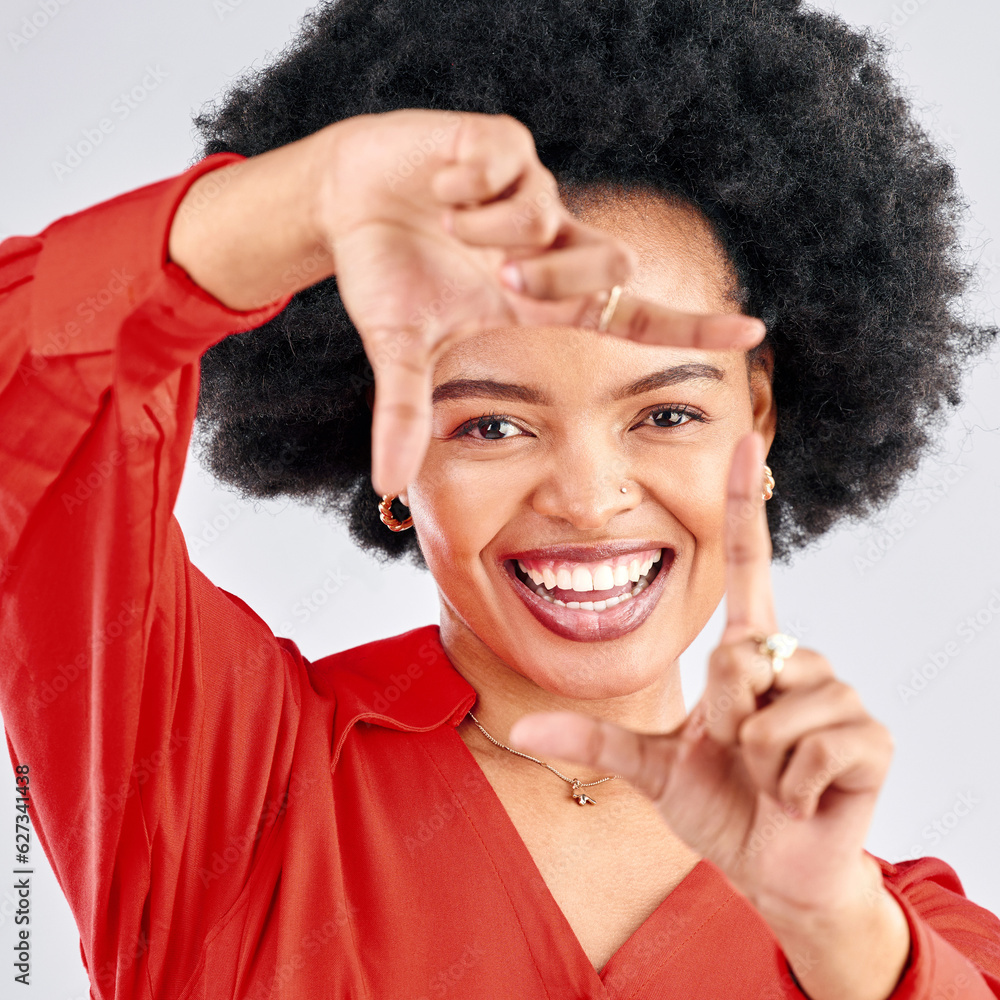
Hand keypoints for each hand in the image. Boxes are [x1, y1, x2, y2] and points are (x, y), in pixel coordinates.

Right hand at [321, 110, 765, 492]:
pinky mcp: (505, 144)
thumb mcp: (401, 347)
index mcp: (538, 296)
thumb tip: (384, 485)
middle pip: (611, 266)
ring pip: (553, 218)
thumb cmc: (387, 274)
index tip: (753, 330)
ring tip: (445, 222)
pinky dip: (466, 185)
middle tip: (494, 273)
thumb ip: (403, 412)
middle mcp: (552, 243)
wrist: (350, 199)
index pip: (630, 315)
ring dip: (492, 231)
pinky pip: (509, 166)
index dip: (689, 325)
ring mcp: (533, 192)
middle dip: (553, 278)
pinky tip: (441, 185)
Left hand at [508, 432, 907, 995]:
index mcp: (749, 654)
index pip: (749, 566)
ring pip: (770, 709)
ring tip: (770, 777)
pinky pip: (812, 747)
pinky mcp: (871, 739)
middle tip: (736, 753)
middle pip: (736, 657)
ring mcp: (839, 697)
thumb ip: (595, 740)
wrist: (770, 867)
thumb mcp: (652, 765)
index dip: (743, 505)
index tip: (744, 442)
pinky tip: (802, 797)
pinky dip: (791, 786)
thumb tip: (520, 730)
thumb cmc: (720, 806)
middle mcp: (796, 661)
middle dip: (723, 718)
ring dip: (755, 760)